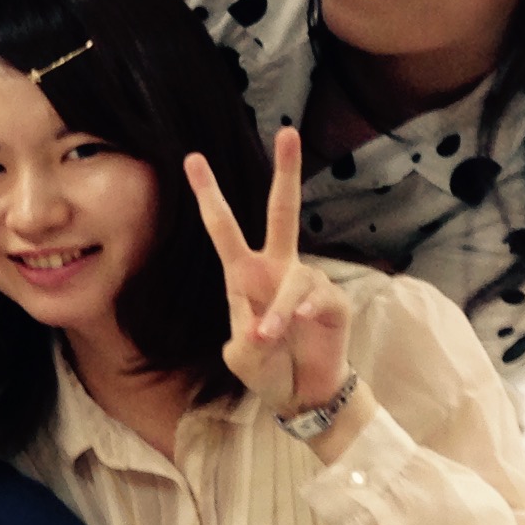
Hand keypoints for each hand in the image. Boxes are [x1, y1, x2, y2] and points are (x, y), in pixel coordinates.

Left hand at [185, 125, 352, 419]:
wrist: (301, 394)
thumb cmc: (266, 367)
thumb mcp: (240, 357)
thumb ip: (243, 340)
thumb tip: (262, 326)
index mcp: (244, 274)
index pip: (223, 227)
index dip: (209, 194)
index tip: (192, 159)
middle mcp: (277, 269)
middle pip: (283, 211)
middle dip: (286, 172)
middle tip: (288, 131)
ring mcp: (307, 283)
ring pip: (293, 281)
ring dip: (277, 314)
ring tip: (268, 339)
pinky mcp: (333, 301)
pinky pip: (315, 299)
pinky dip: (301, 313)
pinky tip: (297, 325)